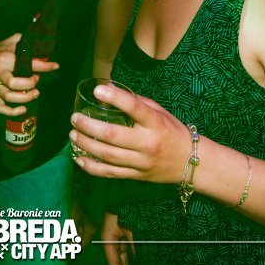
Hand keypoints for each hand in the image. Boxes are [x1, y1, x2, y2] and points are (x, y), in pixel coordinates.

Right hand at [0, 32, 59, 114]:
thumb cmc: (0, 49)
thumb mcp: (14, 41)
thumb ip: (27, 42)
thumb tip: (44, 49)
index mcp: (4, 58)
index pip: (27, 63)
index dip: (44, 66)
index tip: (55, 66)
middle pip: (13, 83)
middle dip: (29, 84)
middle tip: (37, 79)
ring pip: (8, 97)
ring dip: (24, 98)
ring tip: (35, 93)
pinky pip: (1, 107)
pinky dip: (12, 111)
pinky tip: (23, 109)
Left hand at [68, 82, 189, 183]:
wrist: (191, 163)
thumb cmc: (172, 132)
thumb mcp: (160, 112)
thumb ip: (137, 102)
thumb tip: (110, 89)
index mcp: (155, 123)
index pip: (134, 107)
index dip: (115, 97)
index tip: (97, 90)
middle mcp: (147, 143)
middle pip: (113, 135)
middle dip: (89, 126)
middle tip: (75, 118)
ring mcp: (141, 162)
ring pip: (107, 155)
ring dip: (85, 145)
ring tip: (73, 135)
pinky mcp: (136, 176)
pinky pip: (109, 173)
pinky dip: (91, 167)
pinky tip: (79, 158)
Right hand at [101, 211, 145, 264]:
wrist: (132, 190)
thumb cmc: (129, 206)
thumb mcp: (132, 228)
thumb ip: (135, 247)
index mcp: (108, 236)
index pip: (114, 262)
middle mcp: (113, 237)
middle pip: (119, 262)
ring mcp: (120, 235)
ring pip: (125, 257)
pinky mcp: (128, 232)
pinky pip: (130, 250)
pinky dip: (135, 260)